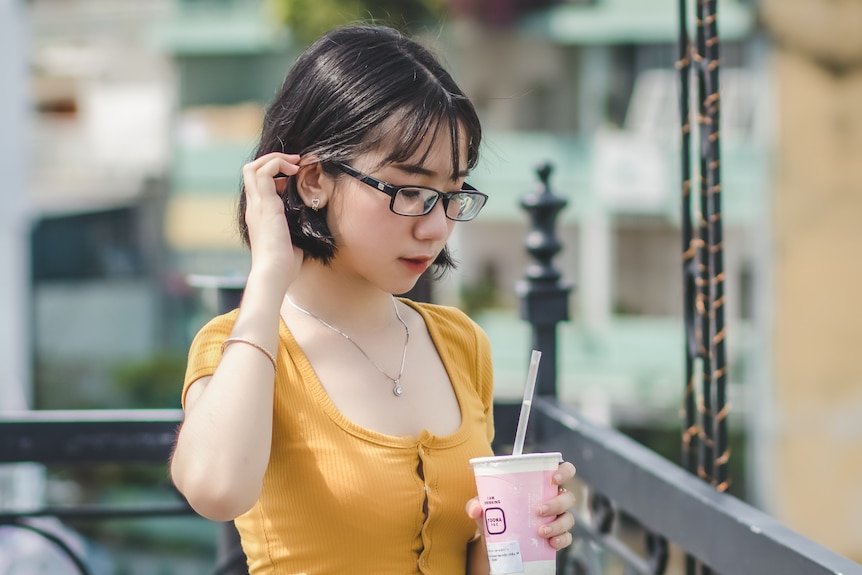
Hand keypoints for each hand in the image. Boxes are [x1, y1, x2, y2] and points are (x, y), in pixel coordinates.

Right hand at [241, 152, 303, 291]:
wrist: (274, 272)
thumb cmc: (285, 264)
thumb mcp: (292, 240)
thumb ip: (296, 228)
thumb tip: (311, 223)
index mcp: (259, 215)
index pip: (258, 185)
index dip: (274, 174)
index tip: (294, 176)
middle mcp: (254, 207)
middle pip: (250, 171)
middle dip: (273, 160)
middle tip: (295, 163)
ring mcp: (256, 205)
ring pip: (253, 167)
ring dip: (276, 159)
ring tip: (295, 164)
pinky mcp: (264, 205)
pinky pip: (264, 172)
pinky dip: (278, 164)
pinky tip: (294, 171)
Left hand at [465, 461, 576, 550]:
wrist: (499, 542)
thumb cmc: (497, 514)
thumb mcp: (486, 507)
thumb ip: (477, 504)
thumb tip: (475, 509)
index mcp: (541, 485)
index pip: (564, 471)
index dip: (564, 471)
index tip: (553, 478)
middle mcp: (554, 500)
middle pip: (568, 497)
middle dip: (556, 503)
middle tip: (538, 510)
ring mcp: (558, 519)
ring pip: (568, 518)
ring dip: (557, 524)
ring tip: (540, 531)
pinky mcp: (557, 536)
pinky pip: (567, 537)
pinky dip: (561, 540)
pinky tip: (551, 543)